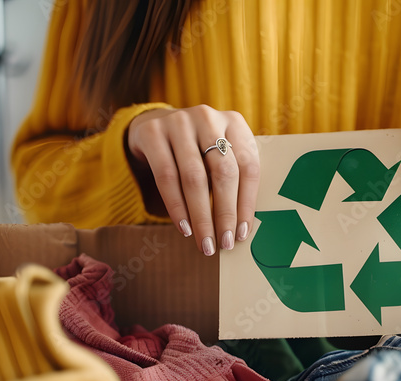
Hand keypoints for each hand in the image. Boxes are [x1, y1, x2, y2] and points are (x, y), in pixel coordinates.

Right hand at [128, 104, 258, 255]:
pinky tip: (184, 227)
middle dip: (225, 213)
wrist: (153, 125)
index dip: (247, 203)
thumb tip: (242, 228)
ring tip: (204, 242)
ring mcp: (179, 122)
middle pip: (223, 172)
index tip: (243, 233)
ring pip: (194, 178)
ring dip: (200, 216)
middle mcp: (208, 118)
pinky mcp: (152, 132)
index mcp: (235, 122)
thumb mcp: (220, 154)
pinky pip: (166, 177)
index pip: (248, 166)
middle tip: (225, 243)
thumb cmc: (197, 150)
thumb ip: (234, 179)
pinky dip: (176, 206)